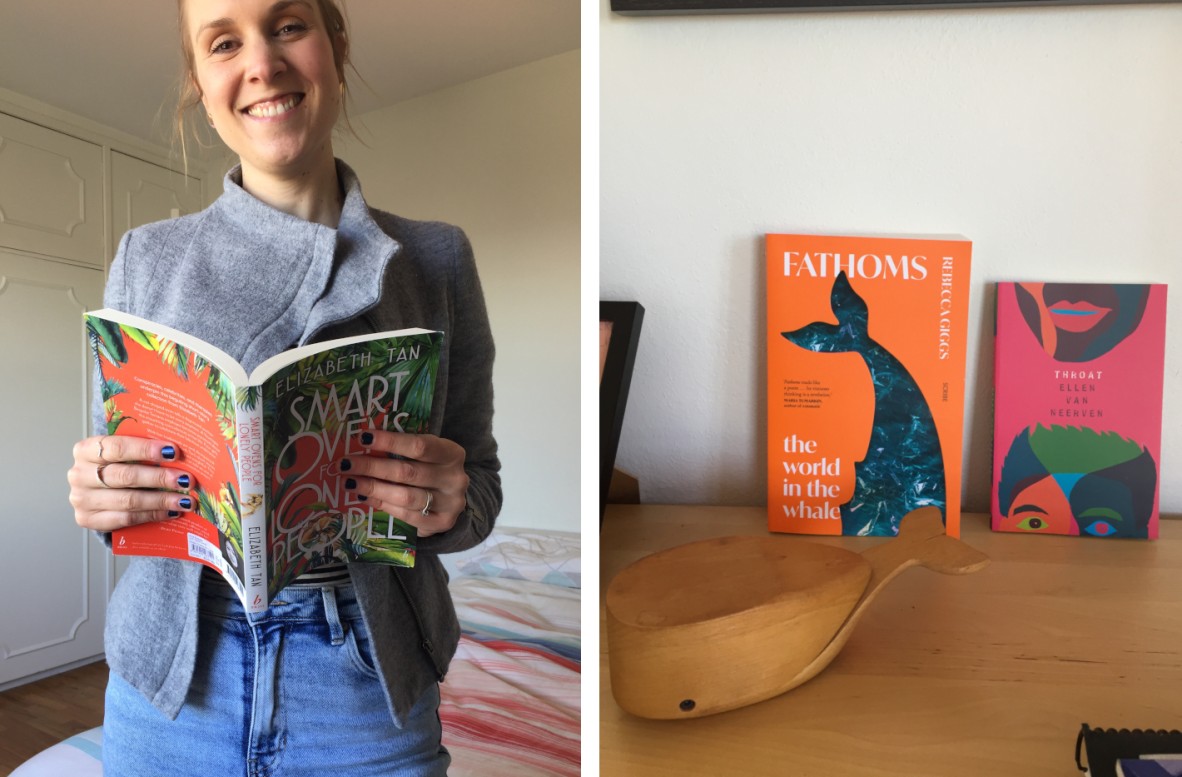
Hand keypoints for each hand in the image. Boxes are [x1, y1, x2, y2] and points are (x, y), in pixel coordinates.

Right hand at [68, 435, 193, 531]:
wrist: (96, 490)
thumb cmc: (115, 465)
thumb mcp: (123, 452)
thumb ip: (142, 450)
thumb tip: (178, 452)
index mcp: (86, 449)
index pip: (117, 447)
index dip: (146, 449)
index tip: (173, 451)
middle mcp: (79, 474)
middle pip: (125, 476)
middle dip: (159, 478)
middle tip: (185, 480)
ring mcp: (81, 499)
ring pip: (128, 500)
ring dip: (161, 500)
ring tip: (185, 500)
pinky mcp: (87, 519)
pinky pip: (126, 519)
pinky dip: (152, 515)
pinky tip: (170, 511)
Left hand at [341, 430, 468, 537]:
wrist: (451, 500)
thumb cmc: (431, 469)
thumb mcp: (426, 455)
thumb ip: (403, 450)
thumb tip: (363, 443)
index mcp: (452, 453)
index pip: (419, 445)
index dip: (390, 441)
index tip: (363, 437)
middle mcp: (454, 478)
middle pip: (408, 472)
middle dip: (372, 467)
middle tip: (346, 464)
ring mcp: (451, 503)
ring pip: (405, 496)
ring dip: (374, 488)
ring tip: (350, 482)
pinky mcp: (442, 523)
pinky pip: (407, 515)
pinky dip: (383, 505)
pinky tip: (366, 497)